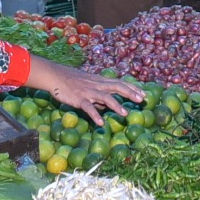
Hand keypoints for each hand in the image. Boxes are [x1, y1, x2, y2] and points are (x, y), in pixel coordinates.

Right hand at [28, 62, 144, 125]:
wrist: (54, 76)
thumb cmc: (71, 81)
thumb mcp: (88, 86)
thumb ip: (98, 96)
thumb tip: (106, 107)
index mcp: (100, 81)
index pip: (120, 83)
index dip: (133, 88)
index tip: (144, 94)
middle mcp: (97, 85)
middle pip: (117, 87)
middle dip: (131, 93)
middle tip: (142, 100)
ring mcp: (88, 91)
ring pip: (105, 97)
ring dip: (116, 105)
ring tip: (126, 114)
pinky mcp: (79, 98)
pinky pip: (88, 107)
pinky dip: (95, 115)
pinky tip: (101, 123)